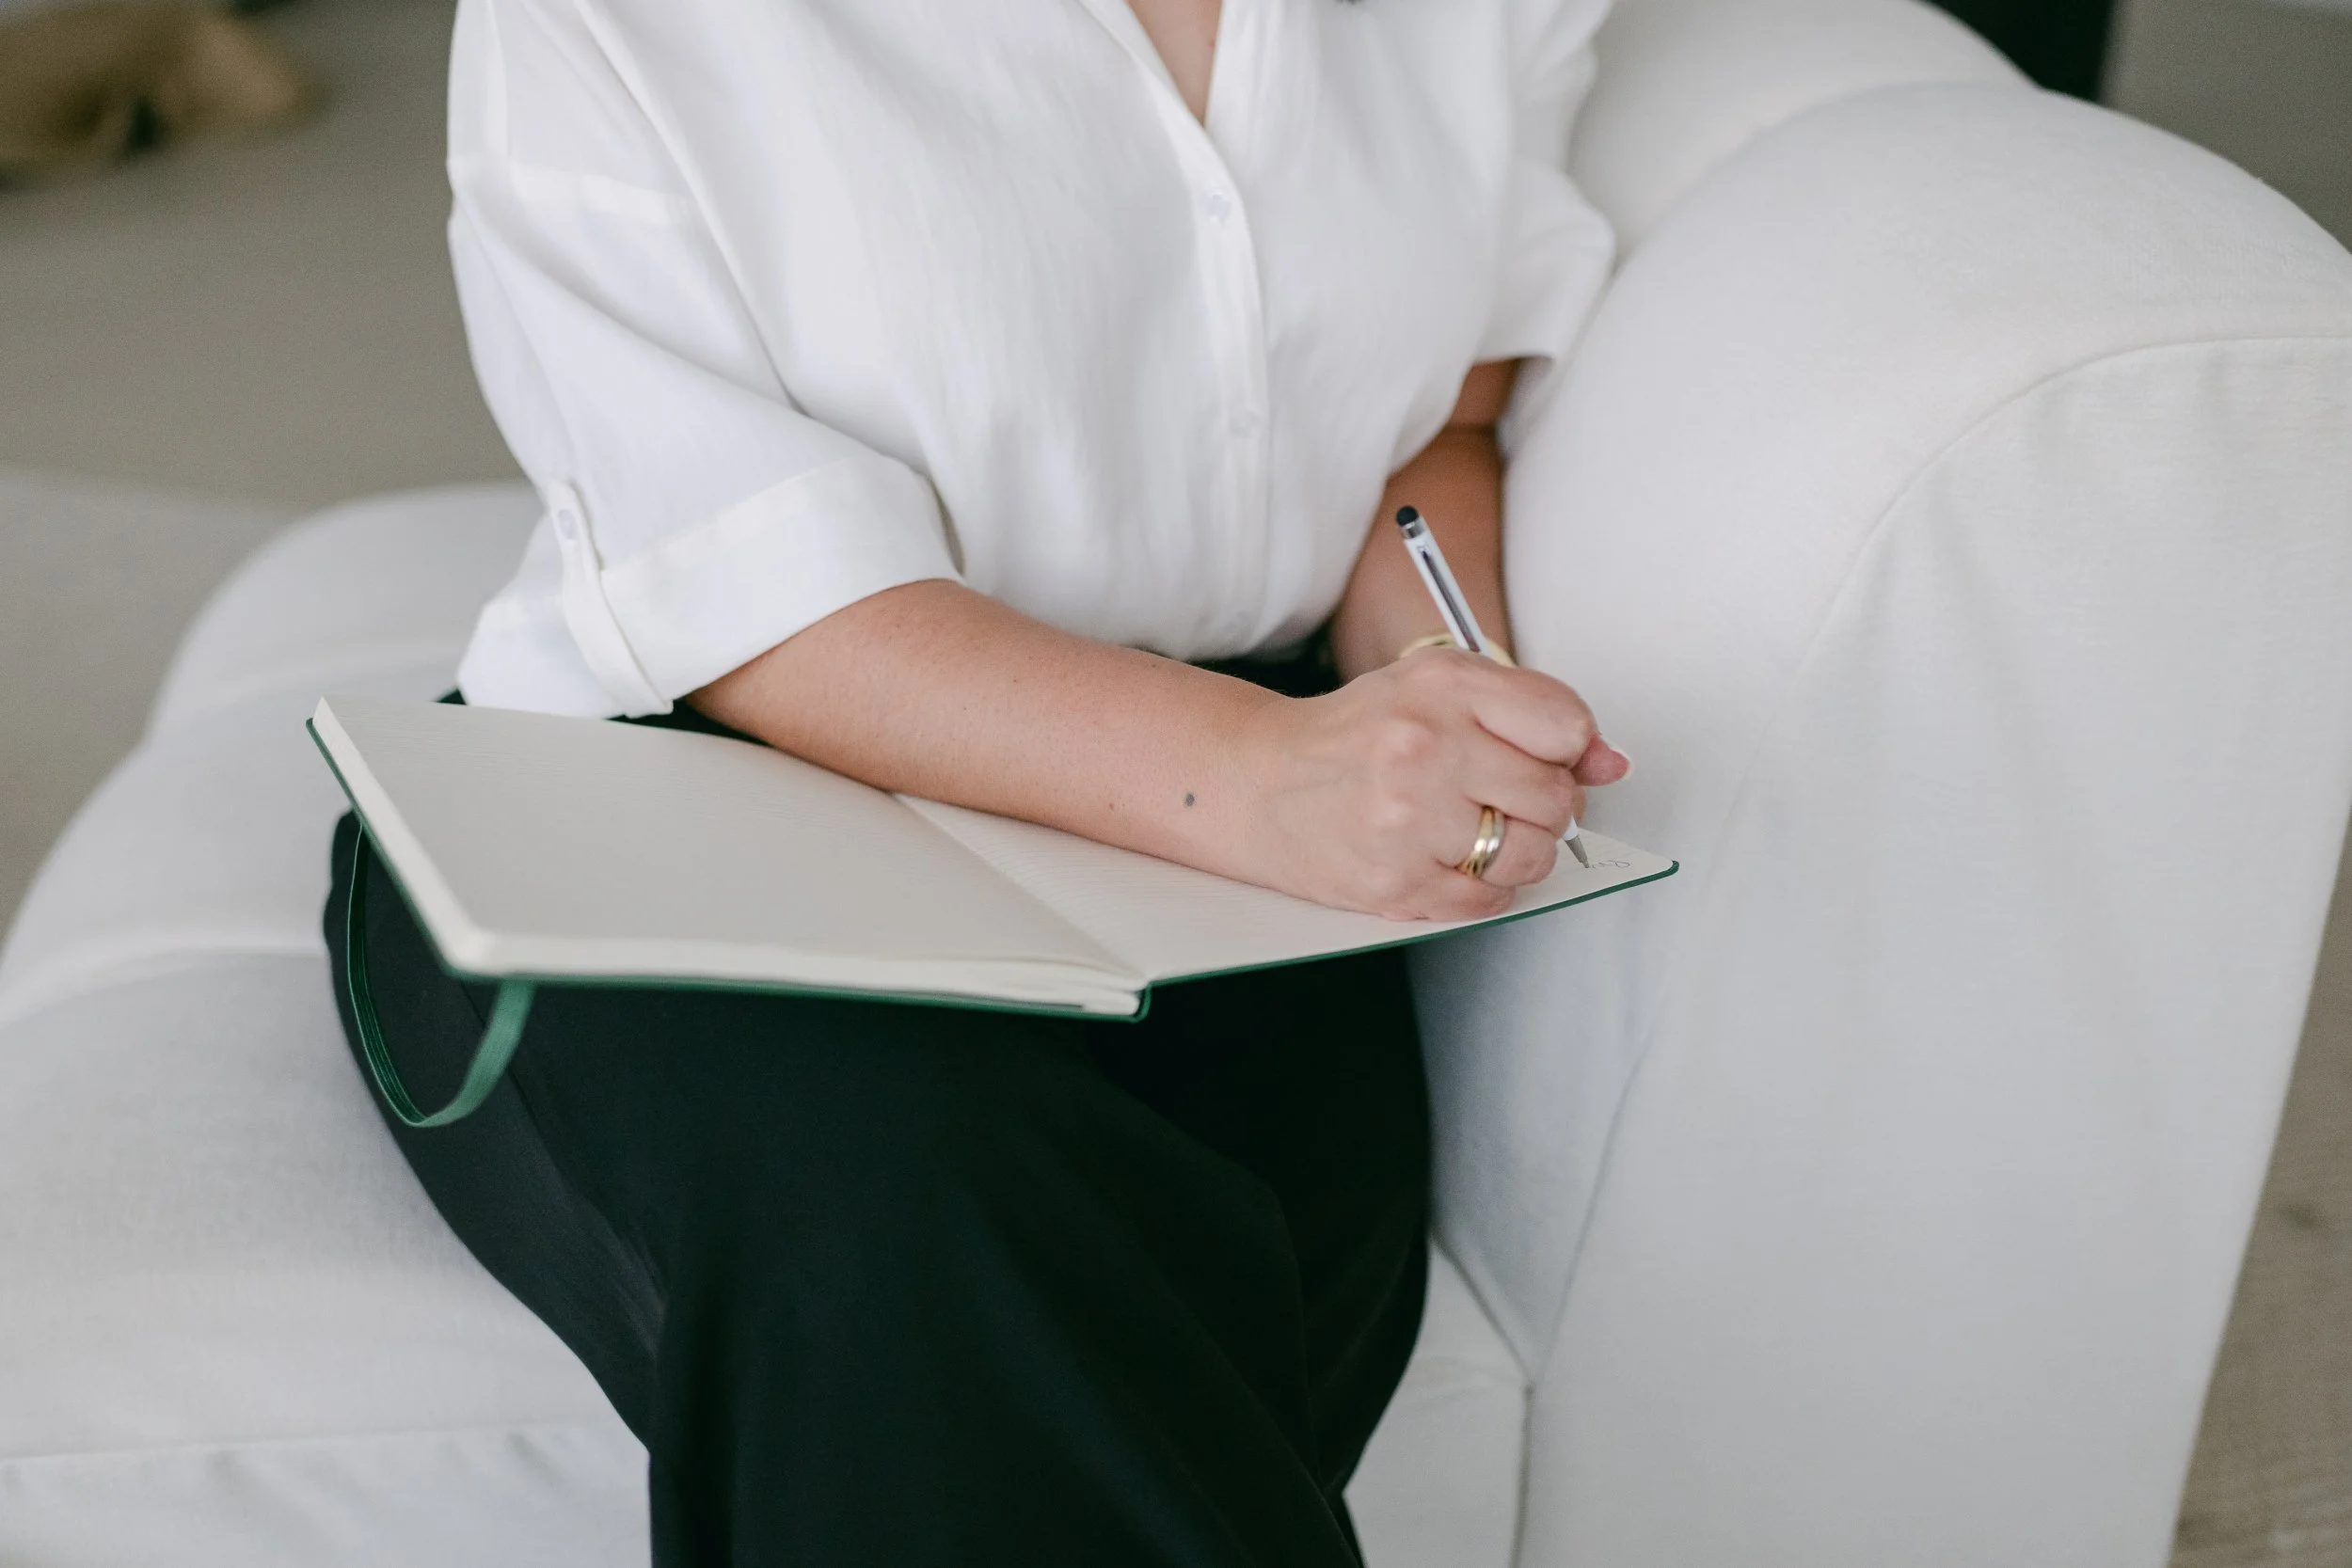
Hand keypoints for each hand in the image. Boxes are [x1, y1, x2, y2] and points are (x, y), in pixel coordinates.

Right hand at [1230, 649, 1631, 919]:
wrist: (1258, 782)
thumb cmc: (1358, 734)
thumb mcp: (1439, 691)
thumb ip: (1532, 713)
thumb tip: (1613, 764)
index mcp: (1443, 686)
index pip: (1566, 726)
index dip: (1566, 751)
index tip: (1539, 757)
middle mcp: (1426, 746)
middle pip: (1556, 797)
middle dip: (1544, 806)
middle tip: (1500, 798)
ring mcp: (1408, 818)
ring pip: (1532, 855)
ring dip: (1519, 852)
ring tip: (1476, 833)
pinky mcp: (1394, 881)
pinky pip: (1489, 902)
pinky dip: (1485, 891)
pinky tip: (1450, 863)